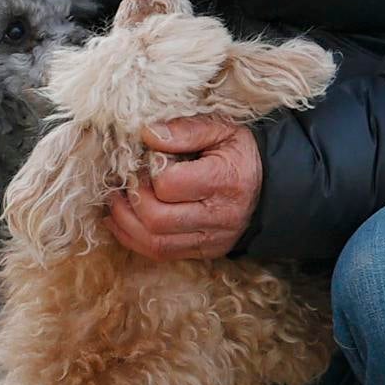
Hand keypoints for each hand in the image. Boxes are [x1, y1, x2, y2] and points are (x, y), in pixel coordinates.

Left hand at [109, 116, 259, 260]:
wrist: (270, 187)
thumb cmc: (239, 154)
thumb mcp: (221, 130)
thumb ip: (185, 130)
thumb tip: (148, 134)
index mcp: (224, 181)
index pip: (169, 184)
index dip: (150, 170)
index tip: (149, 158)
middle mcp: (218, 217)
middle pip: (157, 220)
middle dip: (132, 199)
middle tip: (126, 181)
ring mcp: (210, 240)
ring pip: (154, 243)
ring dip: (125, 222)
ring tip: (115, 200)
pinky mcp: (202, 252)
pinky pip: (160, 254)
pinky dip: (133, 238)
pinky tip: (120, 220)